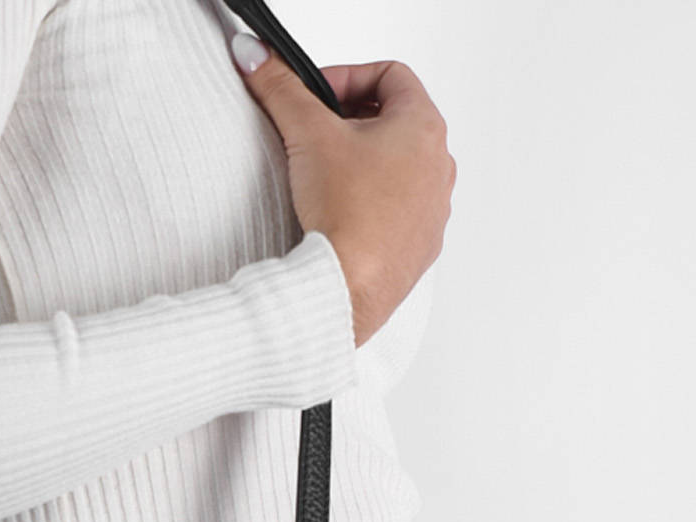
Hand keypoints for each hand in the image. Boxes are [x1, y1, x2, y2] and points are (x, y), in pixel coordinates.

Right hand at [230, 37, 455, 346]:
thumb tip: (258, 59)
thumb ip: (281, 88)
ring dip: (364, 165)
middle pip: (395, 122)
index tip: (316, 95)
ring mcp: (433, 211)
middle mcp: (438, 167)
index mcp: (425, 128)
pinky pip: (398, 213)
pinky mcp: (419, 248)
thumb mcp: (308, 135)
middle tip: (318, 134)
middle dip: (353, 121)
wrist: (348, 288)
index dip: (346, 77)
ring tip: (328, 178)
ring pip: (398, 169)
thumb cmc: (346, 216)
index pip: (390, 75)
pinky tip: (342, 216)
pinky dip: (372, 206)